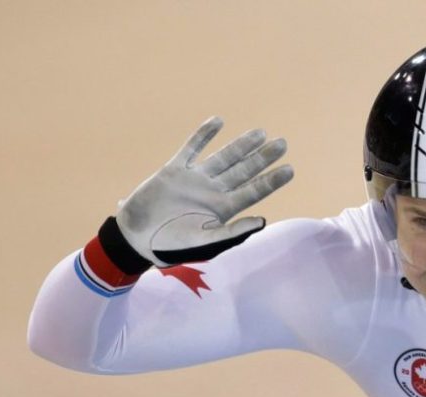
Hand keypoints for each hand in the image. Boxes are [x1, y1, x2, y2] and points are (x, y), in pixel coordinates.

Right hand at [115, 116, 293, 266]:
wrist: (136, 239)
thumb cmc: (171, 247)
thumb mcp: (206, 243)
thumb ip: (233, 232)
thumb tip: (263, 221)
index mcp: (222, 210)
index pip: (253, 191)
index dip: (271, 180)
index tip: (290, 169)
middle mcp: (212, 191)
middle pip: (243, 170)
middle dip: (262, 157)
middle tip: (283, 143)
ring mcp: (194, 179)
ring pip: (223, 157)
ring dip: (241, 145)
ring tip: (260, 133)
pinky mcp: (173, 170)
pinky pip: (191, 148)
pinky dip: (203, 135)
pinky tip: (217, 122)